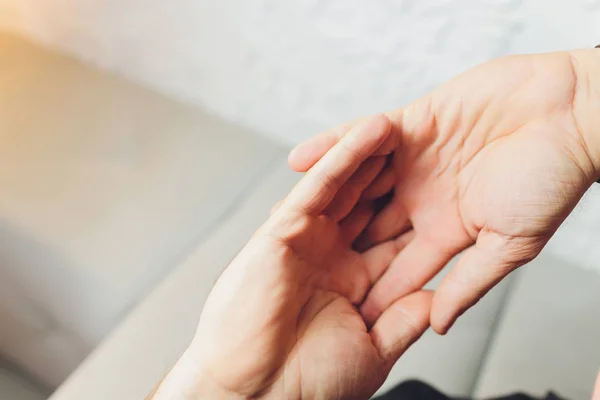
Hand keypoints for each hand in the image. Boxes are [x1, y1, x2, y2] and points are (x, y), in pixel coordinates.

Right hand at [151, 116, 431, 399]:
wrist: (257, 395)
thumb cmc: (309, 383)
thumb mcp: (373, 352)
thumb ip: (404, 321)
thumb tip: (438, 298)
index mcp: (355, 281)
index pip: (396, 238)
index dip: (425, 211)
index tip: (457, 185)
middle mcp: (333, 255)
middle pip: (373, 203)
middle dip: (398, 173)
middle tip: (430, 140)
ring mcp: (308, 241)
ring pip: (347, 186)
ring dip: (371, 153)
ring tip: (400, 120)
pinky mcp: (282, 231)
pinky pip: (318, 188)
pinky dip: (340, 159)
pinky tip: (366, 133)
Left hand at [289, 51, 599, 334]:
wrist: (570, 115)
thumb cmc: (551, 179)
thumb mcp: (509, 244)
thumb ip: (470, 284)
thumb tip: (438, 324)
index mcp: (446, 229)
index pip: (399, 267)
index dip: (370, 289)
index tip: (337, 309)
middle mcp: (425, 197)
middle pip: (369, 225)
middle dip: (335, 244)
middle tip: (297, 264)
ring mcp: (415, 160)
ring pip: (358, 181)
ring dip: (324, 195)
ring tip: (286, 213)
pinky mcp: (412, 123)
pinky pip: (364, 136)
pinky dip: (334, 145)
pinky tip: (302, 160)